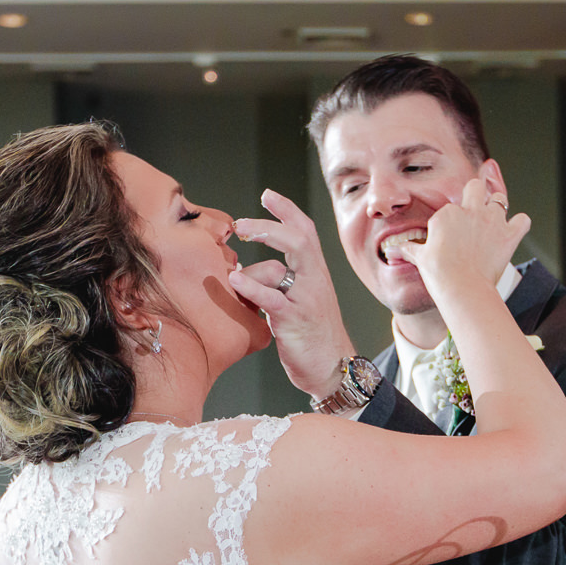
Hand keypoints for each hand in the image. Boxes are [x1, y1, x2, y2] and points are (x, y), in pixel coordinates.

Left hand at [230, 189, 354, 400]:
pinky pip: (270, 298)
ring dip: (250, 270)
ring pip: (278, 269)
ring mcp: (306, 300)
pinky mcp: (294, 321)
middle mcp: (315, 282)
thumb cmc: (313, 336)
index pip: (305, 232)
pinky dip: (250, 287)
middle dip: (267, 227)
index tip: (268, 195)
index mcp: (316, 274)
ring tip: (231, 277)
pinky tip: (235, 281)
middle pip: (296, 240)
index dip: (287, 210)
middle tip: (240, 224)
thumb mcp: (302, 302)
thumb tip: (248, 270)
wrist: (333, 369)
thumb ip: (283, 283)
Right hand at [398, 178, 530, 308]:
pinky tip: (514, 230)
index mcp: (447, 214)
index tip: (451, 236)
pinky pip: (522, 220)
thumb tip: (394, 249)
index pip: (451, 208)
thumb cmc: (439, 274)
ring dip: (498, 206)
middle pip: (475, 187)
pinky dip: (520, 224)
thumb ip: (409, 249)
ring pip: (500, 198)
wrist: (461, 287)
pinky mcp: (509, 235)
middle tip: (475, 212)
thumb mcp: (420, 259)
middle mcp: (470, 211)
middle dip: (476, 195)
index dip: (452, 220)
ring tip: (494, 220)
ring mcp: (491, 221)